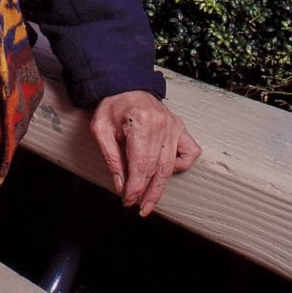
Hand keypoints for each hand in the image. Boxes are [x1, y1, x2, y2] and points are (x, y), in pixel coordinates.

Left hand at [90, 90, 200, 216]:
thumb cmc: (112, 107)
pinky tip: (167, 170)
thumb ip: (110, 157)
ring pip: (171, 166)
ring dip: (160, 187)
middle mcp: (161, 125)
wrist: (125, 84)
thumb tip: (120, 185)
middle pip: (157, 169)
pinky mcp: (181, 127)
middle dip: (147, 192)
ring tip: (150, 202)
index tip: (127, 200)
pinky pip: (191, 153)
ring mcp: (174, 126)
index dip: (135, 187)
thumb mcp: (100, 128)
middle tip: (140, 208)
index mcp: (139, 122)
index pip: (140, 165)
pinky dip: (182, 165)